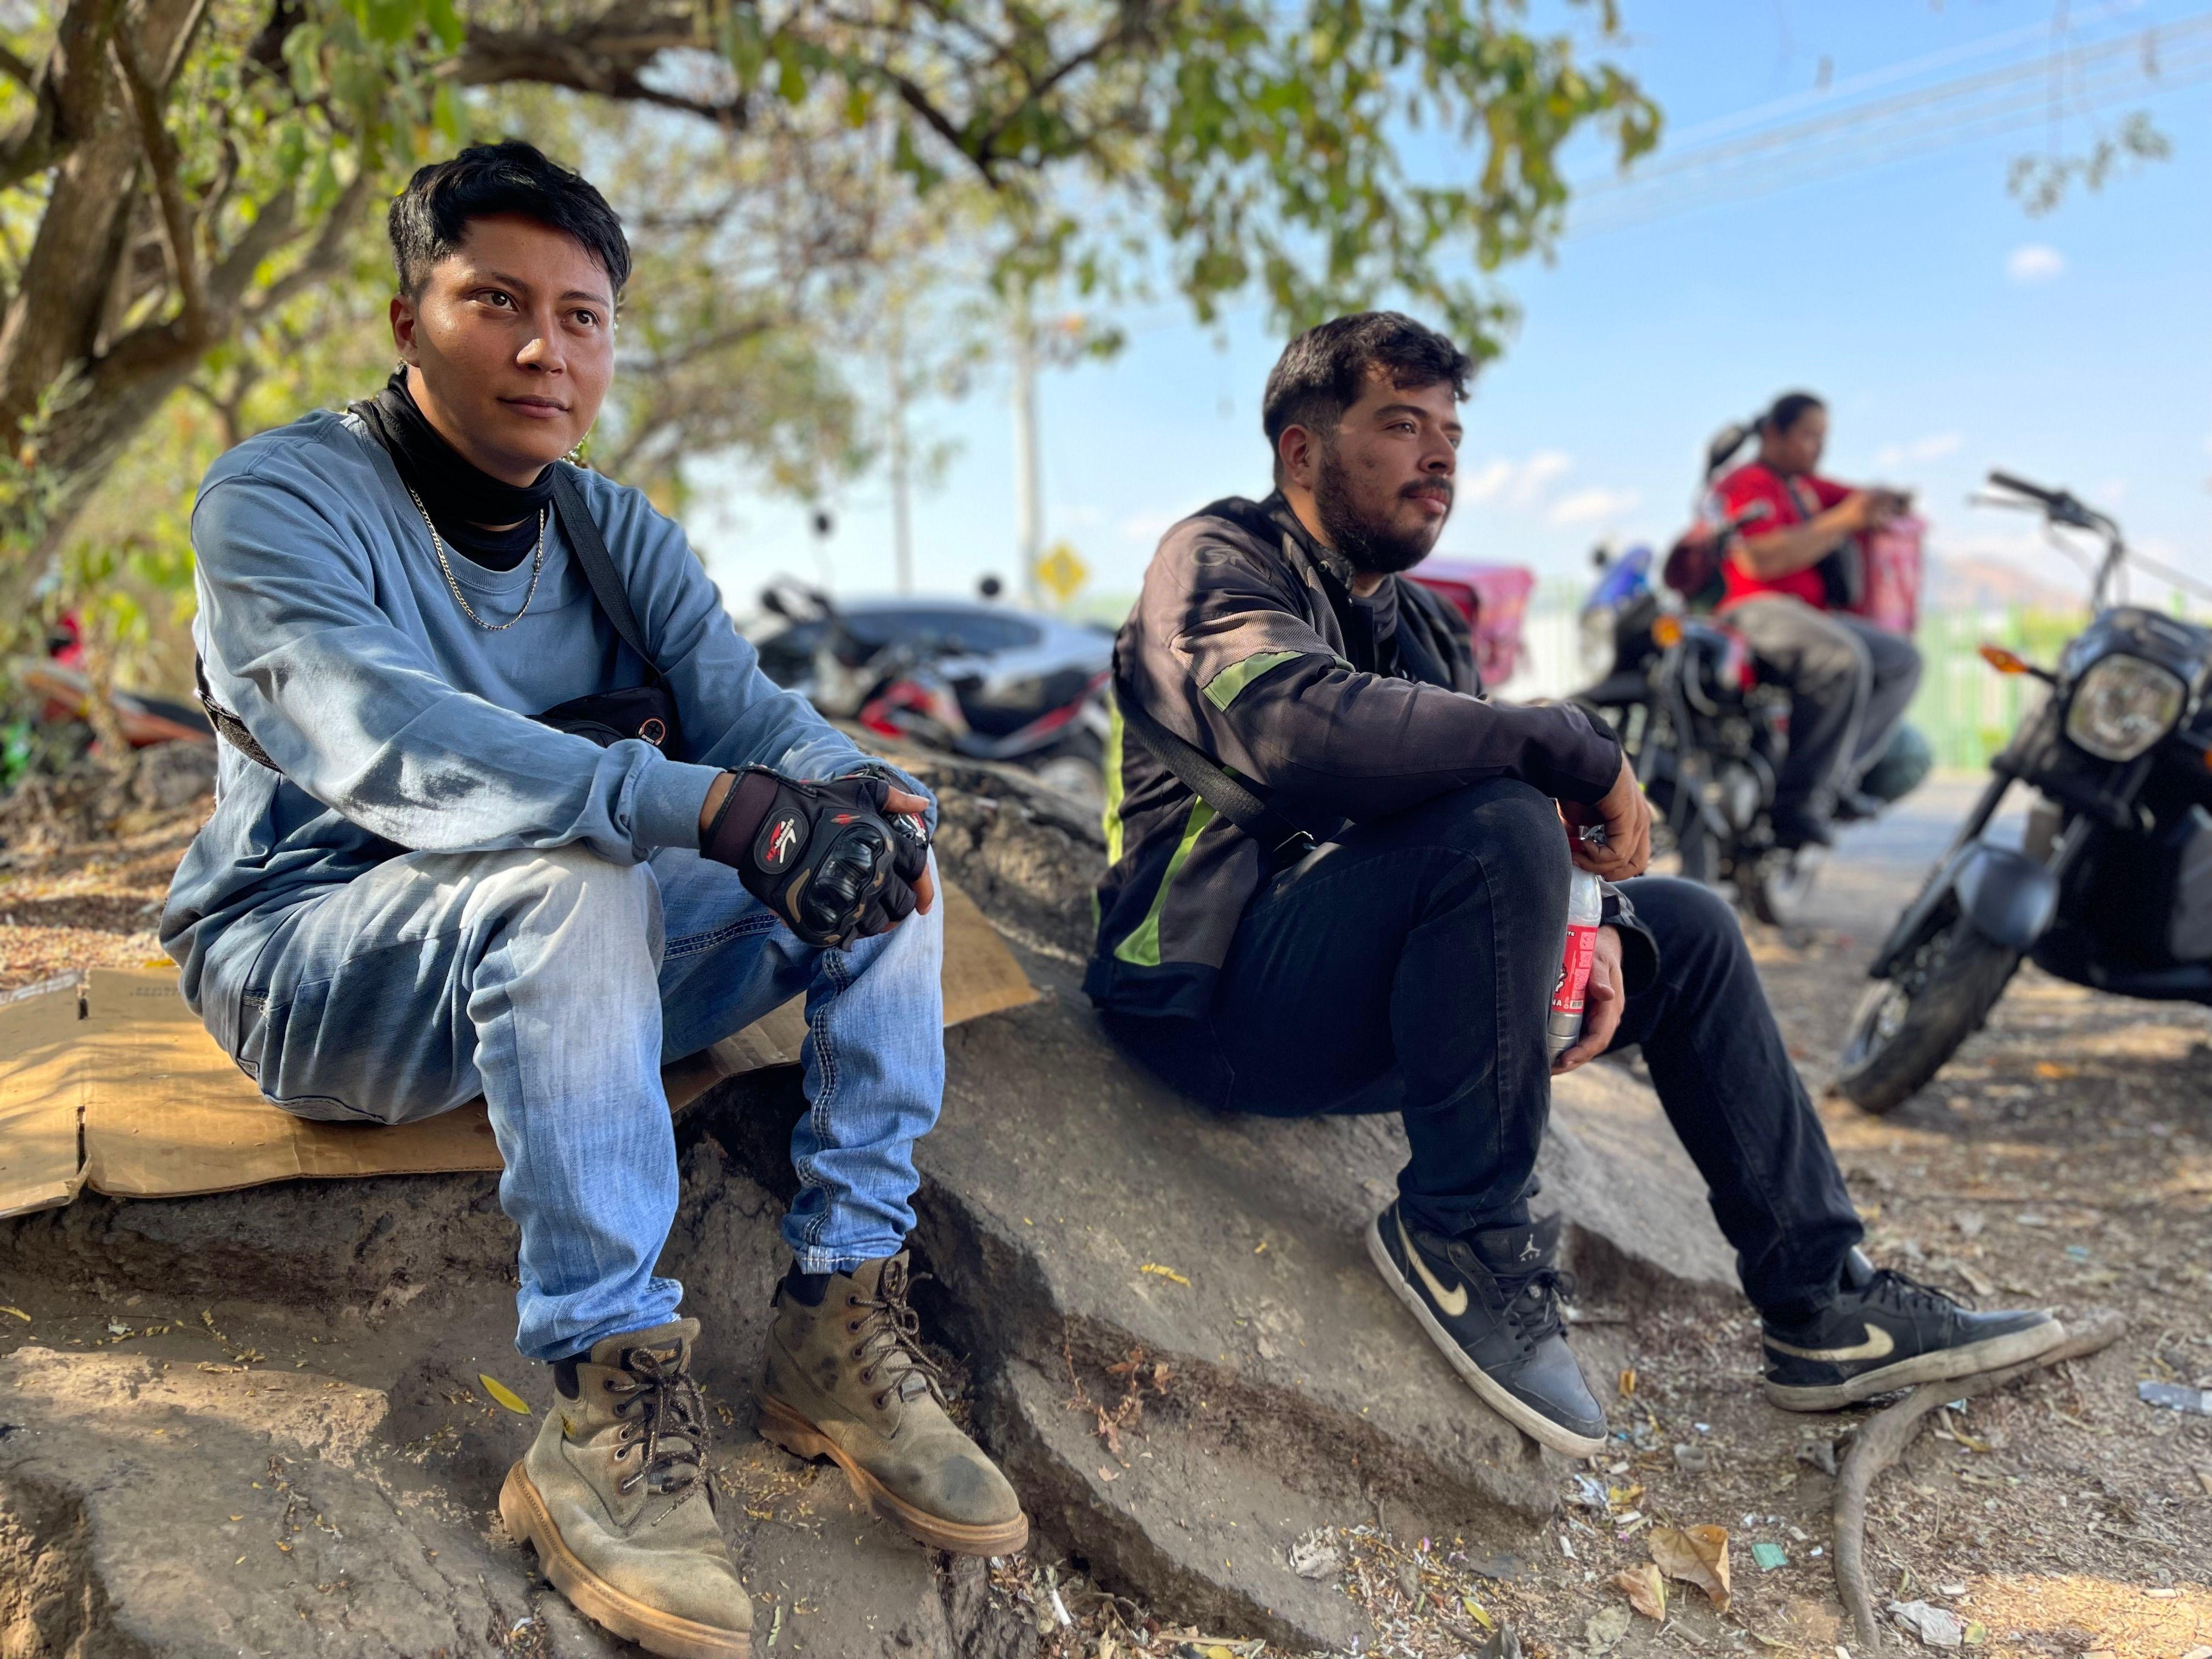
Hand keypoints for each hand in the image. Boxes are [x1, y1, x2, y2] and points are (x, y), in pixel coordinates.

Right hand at [699, 768, 932, 947]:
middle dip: (899, 907)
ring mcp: (849, 899)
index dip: (924, 889)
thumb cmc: (814, 804)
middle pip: (903, 904)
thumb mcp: (859, 790)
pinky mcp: (825, 919)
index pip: (920, 874)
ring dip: (875, 922)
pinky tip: (842, 924)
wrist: (767, 824)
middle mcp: (874, 875)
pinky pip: (847, 936)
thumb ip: (894, 799)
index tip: (923, 901)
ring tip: (863, 915)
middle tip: (889, 908)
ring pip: (877, 925)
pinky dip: (848, 933)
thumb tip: (922, 804)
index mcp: (888, 846)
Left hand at [1552, 926, 1623, 1074]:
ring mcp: (1595, 1020)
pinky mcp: (1584, 1018)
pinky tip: (1544, 1055)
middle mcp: (1605, 1019)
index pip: (1599, 1037)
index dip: (1582, 1051)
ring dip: (1564, 1059)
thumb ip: (1600, 976)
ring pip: (1582, 1045)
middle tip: (1546, 1071)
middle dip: (1570, 1062)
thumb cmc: (1598, 952)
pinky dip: (1562, 1048)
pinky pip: (1575, 1037)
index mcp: (1611, 1008)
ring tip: (1542, 1069)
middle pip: (1589, 1048)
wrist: (1600, 947)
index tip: (1563, 1061)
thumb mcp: (1600, 960)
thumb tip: (1605, 994)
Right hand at [1561, 756, 1650, 879]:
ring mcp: (1640, 820)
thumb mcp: (1577, 817)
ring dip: (1596, 864)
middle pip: (1636, 865)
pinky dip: (1597, 856)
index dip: (1607, 865)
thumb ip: (1578, 836)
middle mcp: (1642, 820)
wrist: (1578, 759)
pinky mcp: (1631, 819)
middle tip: (1583, 863)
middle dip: (1607, 871)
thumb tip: (1572, 854)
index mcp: (1633, 818)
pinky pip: (1618, 853)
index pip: (1632, 857)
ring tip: (1577, 853)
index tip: (1582, 858)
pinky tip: (1582, 844)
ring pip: (1625, 862)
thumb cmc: (1577, 782)